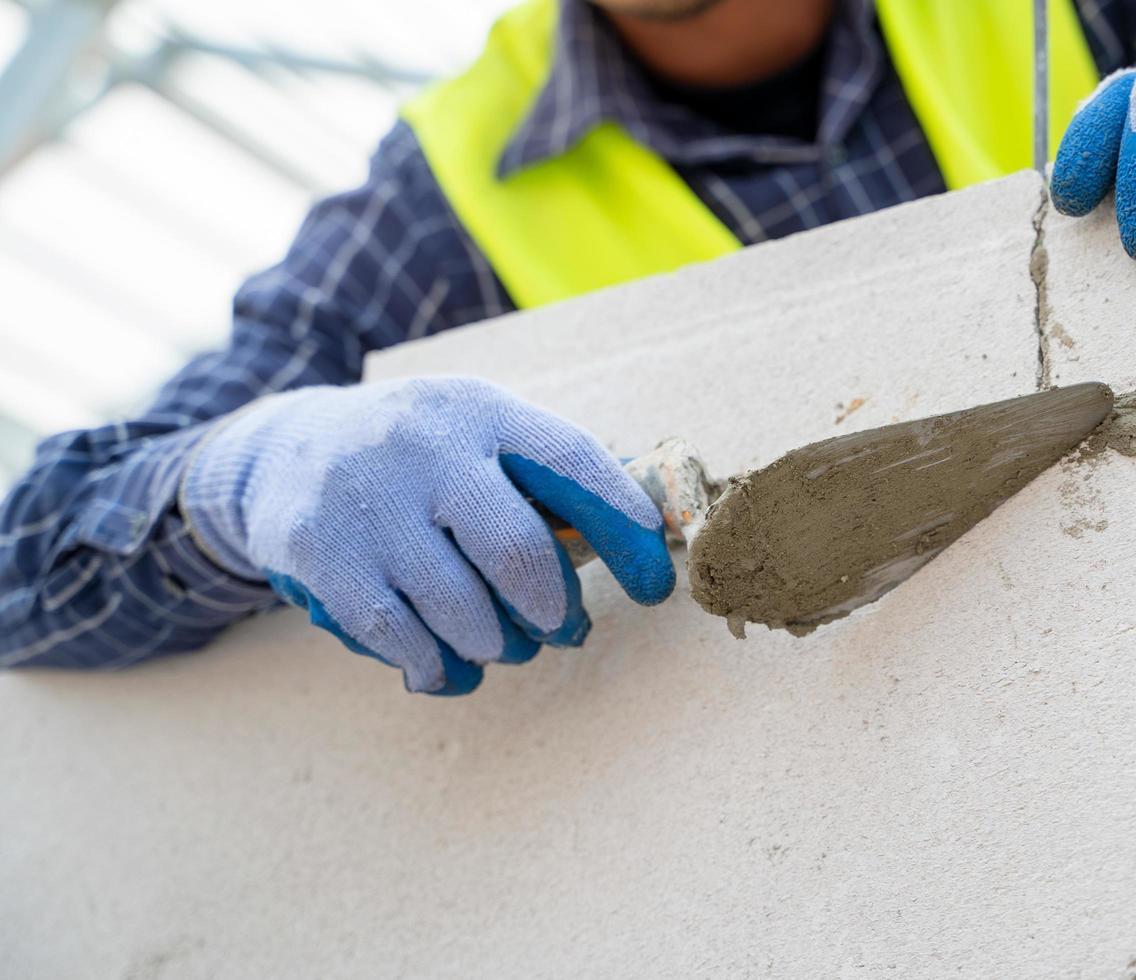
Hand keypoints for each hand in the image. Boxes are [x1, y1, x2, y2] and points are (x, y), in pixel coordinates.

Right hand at [180, 378, 674, 694]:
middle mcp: (424, 448)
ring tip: (504, 644)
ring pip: (463, 611)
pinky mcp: (321, 555)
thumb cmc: (416, 455)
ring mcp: (368, 502)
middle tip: (568, 631)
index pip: (574, 463)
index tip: (656, 585)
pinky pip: (403, 640)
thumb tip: (642, 538)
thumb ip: (546, 477)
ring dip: (500, 647)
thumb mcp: (477, 431)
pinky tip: (448, 667)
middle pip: (519, 552)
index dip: (625, 529)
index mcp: (481, 411)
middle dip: (556, 611)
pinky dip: (440, 670)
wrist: (278, 449)